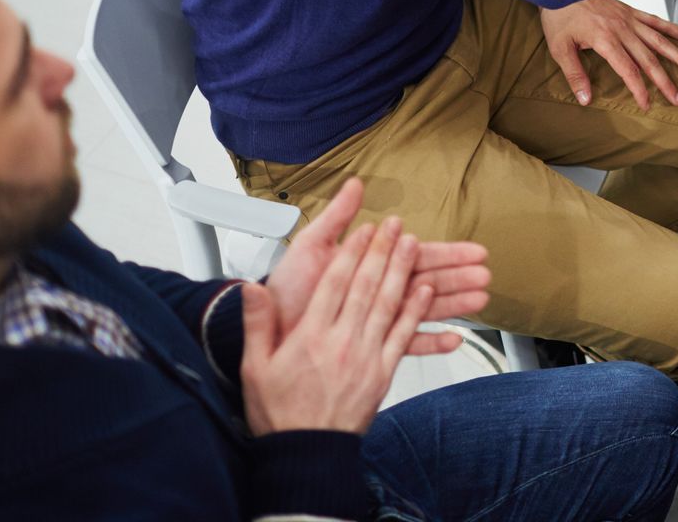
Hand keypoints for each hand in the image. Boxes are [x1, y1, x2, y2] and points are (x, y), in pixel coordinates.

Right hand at [240, 217, 437, 435]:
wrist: (306, 453)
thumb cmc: (278, 412)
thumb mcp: (253, 367)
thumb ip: (256, 323)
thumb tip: (251, 288)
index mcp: (309, 336)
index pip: (334, 284)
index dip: (351, 253)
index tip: (363, 230)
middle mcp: (341, 342)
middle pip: (365, 287)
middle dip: (381, 251)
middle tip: (394, 225)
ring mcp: (365, 357)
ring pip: (388, 305)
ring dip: (402, 271)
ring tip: (413, 244)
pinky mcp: (383, 374)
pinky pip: (403, 336)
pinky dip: (416, 310)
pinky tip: (426, 289)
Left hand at [265, 178, 490, 341]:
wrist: (265, 332)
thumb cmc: (286, 291)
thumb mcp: (309, 247)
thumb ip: (337, 218)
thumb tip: (354, 184)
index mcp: (370, 266)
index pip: (417, 256)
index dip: (448, 253)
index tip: (473, 250)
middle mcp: (378, 291)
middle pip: (428, 282)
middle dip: (458, 277)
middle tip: (485, 274)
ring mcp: (377, 318)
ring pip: (424, 310)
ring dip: (453, 305)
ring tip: (479, 300)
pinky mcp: (371, 345)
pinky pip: (406, 345)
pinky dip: (431, 342)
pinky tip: (454, 339)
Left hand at [542, 0, 677, 108]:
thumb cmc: (560, 13)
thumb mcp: (560, 47)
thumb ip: (575, 74)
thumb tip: (585, 98)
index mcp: (606, 40)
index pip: (629, 70)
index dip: (640, 90)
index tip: (647, 104)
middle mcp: (622, 29)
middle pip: (649, 60)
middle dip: (665, 81)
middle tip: (677, 98)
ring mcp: (628, 19)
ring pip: (659, 40)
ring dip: (677, 56)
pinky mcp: (629, 10)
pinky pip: (654, 20)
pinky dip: (670, 28)